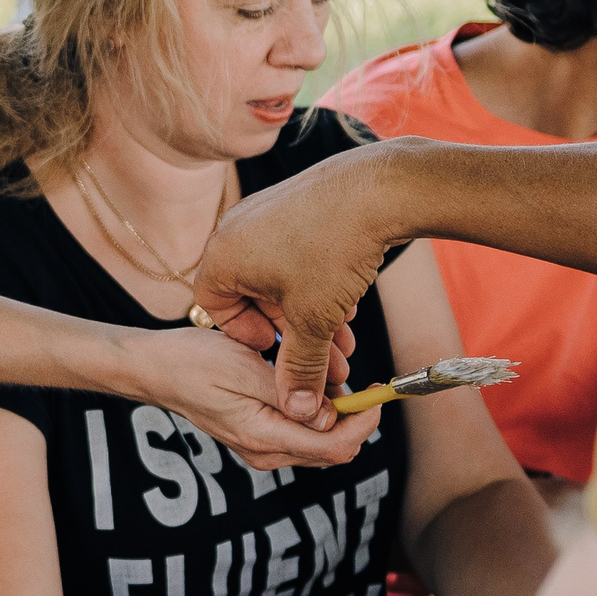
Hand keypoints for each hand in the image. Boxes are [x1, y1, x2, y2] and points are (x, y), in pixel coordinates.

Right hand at [129, 326, 373, 471]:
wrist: (156, 370)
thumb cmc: (193, 362)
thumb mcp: (244, 367)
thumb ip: (289, 393)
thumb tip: (331, 415)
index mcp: (261, 437)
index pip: (336, 446)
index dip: (366, 421)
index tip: (375, 388)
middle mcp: (264, 452)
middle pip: (335, 450)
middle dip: (354, 416)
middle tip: (350, 375)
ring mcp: (261, 448)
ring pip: (322, 443)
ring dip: (336, 412)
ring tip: (323, 371)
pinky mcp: (260, 438)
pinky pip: (304, 434)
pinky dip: (317, 411)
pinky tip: (305, 380)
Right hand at [191, 143, 399, 425]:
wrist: (382, 185)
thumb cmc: (336, 246)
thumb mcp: (314, 319)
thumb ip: (300, 369)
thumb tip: (299, 410)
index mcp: (221, 256)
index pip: (214, 309)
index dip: (247, 336)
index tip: (277, 349)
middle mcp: (234, 230)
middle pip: (250, 296)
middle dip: (289, 331)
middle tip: (318, 352)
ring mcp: (262, 212)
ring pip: (276, 278)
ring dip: (306, 310)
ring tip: (340, 332)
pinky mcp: (291, 203)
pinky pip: (290, 253)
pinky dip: (312, 281)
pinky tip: (345, 296)